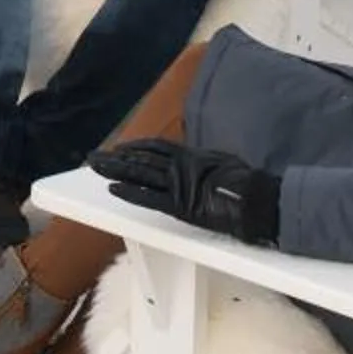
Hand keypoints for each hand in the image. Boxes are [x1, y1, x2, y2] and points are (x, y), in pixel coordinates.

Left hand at [90, 139, 280, 243]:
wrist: (258, 200)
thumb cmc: (248, 184)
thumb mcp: (223, 163)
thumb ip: (205, 162)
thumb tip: (199, 162)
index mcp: (192, 155)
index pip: (156, 148)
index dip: (135, 148)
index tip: (120, 148)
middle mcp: (181, 166)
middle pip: (141, 158)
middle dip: (115, 158)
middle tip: (94, 157)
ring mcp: (178, 184)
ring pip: (140, 173)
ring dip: (115, 170)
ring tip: (96, 167)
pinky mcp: (179, 205)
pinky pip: (149, 197)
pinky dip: (130, 192)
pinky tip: (113, 188)